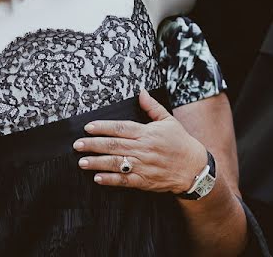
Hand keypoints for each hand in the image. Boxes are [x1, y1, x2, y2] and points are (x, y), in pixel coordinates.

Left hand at [74, 89, 207, 193]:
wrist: (195, 168)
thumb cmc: (180, 142)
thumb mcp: (168, 121)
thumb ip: (151, 107)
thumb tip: (141, 91)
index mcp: (146, 133)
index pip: (120, 128)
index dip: (103, 127)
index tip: (88, 127)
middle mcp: (143, 149)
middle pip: (113, 145)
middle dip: (93, 144)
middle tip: (77, 144)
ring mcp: (143, 166)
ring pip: (116, 163)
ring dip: (97, 162)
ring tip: (81, 161)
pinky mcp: (144, 181)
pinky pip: (124, 181)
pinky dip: (110, 180)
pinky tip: (97, 178)